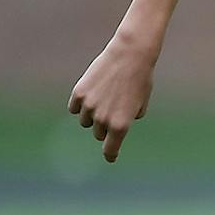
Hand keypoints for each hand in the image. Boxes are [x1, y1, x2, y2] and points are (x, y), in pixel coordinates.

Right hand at [67, 36, 157, 162]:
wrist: (130, 56)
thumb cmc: (140, 80)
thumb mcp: (140, 103)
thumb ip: (128, 118)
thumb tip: (114, 126)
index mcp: (121, 125)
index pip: (111, 149)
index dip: (111, 155)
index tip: (110, 157)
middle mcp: (103, 119)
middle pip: (98, 134)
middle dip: (105, 127)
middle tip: (113, 111)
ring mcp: (89, 107)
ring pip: (84, 121)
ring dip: (91, 116)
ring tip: (103, 99)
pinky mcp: (78, 94)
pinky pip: (74, 109)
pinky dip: (79, 106)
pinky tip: (89, 96)